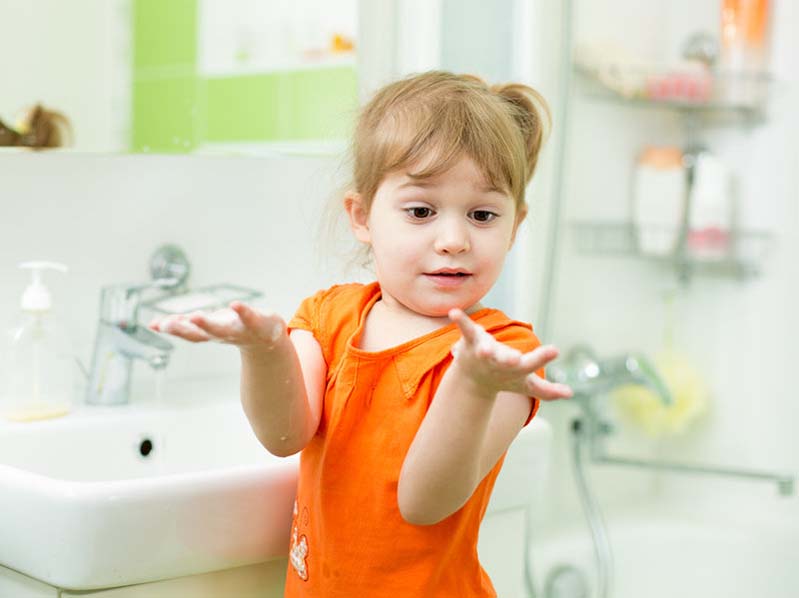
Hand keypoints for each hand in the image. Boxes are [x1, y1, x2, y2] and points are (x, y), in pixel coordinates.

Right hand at [148, 301, 285, 351]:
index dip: (171, 328)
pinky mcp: (257, 323)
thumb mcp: (207, 327)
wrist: (267, 341)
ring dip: (207, 324)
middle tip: (167, 324)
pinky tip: (235, 304)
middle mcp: (222, 334)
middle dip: (184, 328)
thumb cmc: (232, 329)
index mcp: (209, 333)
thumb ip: (183, 325)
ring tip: (194, 315)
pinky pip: (249, 318)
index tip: (154, 324)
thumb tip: (152, 324)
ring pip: (222, 329)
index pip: (188, 332)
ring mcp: (239, 330)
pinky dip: (242, 312)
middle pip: (201, 333)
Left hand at [448, 308, 571, 400]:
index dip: (542, 357)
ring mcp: (483, 352)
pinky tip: (454, 312)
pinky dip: (460, 321)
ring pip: (484, 350)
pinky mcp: (471, 341)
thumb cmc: (505, 379)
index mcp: (516, 369)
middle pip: (506, 361)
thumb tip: (570, 394)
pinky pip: (465, 330)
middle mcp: (499, 362)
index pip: (531, 364)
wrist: (472, 382)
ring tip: (484, 348)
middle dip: (509, 360)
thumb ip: (548, 391)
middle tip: (514, 359)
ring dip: (484, 349)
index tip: (555, 350)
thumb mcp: (527, 385)